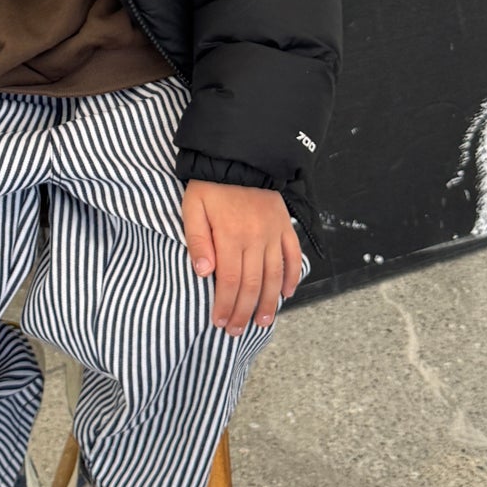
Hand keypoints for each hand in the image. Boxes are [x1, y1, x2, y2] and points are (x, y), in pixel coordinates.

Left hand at [182, 180, 302, 334]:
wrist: (239, 155)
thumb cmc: (210, 184)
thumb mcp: (193, 207)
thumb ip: (197, 240)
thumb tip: (204, 273)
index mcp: (231, 235)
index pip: (230, 282)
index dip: (225, 305)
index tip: (218, 322)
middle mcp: (256, 238)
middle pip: (253, 285)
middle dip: (244, 312)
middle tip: (236, 330)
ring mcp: (273, 233)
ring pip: (275, 276)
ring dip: (270, 302)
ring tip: (263, 322)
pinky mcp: (285, 225)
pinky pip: (293, 255)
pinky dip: (292, 276)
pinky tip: (287, 293)